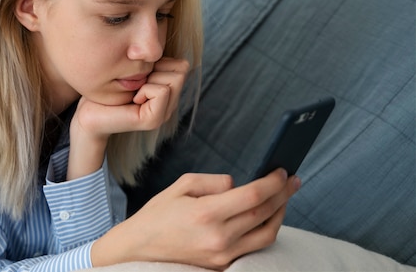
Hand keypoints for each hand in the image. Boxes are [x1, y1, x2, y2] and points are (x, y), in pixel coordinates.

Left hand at [67, 57, 189, 179]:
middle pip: (182, 70)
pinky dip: (145, 89)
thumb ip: (152, 61)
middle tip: (137, 82)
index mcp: (167, 93)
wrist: (89, 113)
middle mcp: (170, 105)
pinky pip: (162, 91)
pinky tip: (133, 98)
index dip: (160, 61)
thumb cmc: (106, 87)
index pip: (182, 65)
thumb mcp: (134, 68)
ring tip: (134, 90)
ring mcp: (163, 114)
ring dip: (151, 78)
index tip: (140, 72)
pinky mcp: (154, 120)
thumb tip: (161, 42)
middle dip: (158, 68)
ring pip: (175, 79)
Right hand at [91, 169, 300, 269]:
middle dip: (283, 194)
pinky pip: (254, 247)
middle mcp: (218, 237)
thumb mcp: (181, 186)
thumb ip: (214, 182)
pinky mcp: (223, 266)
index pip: (253, 195)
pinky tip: (266, 216)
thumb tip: (237, 184)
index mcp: (206, 213)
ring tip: (283, 198)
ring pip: (266, 234)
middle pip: (264, 213)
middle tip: (293, 180)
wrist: (139, 250)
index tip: (282, 171)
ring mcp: (222, 255)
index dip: (273, 182)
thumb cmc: (158, 215)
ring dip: (280, 214)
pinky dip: (265, 230)